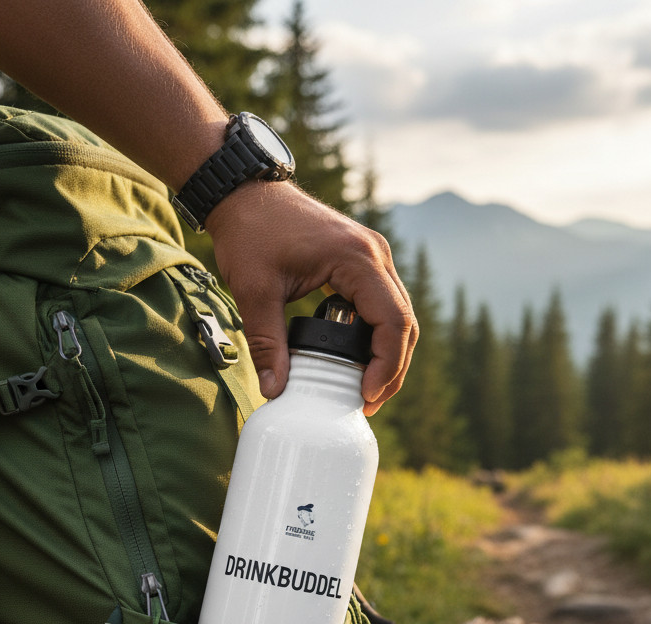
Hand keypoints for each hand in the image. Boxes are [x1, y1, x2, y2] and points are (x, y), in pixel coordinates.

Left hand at [206, 181, 417, 415]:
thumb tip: (274, 391)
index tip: (366, 394)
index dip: (386, 365)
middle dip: (393, 368)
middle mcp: (375, 254)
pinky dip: (380, 336)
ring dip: (389, 355)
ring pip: (399, 315)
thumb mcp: (254, 291)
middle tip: (368, 402)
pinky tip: (360, 362)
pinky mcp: (364, 260)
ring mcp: (373, 255)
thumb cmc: (251, 232)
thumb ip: (267, 343)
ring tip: (366, 389)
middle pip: (405, 322)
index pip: (393, 321)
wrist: (245, 193)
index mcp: (357, 259)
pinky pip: (385, 304)